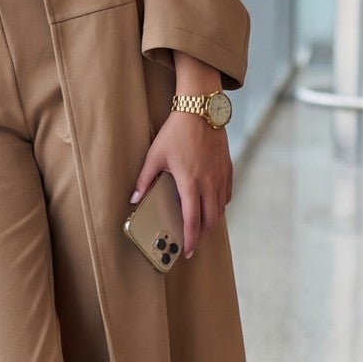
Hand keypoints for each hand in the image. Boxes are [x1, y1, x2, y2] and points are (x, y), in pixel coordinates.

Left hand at [131, 111, 232, 258]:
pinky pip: (227, 194)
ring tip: (201, 228)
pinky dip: (220, 205)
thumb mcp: (155, 155)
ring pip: (220, 209)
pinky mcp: (228, 168)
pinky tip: (213, 206)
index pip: (192, 219)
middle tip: (192, 243)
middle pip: (209, 220)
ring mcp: (221, 176)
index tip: (187, 251)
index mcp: (190, 183)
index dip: (190, 238)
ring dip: (211, 222)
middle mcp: (209, 183)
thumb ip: (144, 179)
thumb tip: (134, 199)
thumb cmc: (176, 132)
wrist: (200, 110)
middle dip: (201, 235)